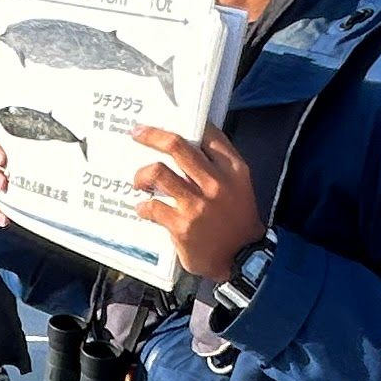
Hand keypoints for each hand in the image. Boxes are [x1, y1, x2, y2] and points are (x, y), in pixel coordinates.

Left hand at [129, 126, 260, 283]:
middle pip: (176, 145)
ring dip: (142, 175)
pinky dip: (143, 207)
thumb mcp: (238, 186)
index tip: (167, 121)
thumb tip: (186, 146)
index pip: (208, 134)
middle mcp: (215, 183)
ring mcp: (197, 205)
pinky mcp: (181, 226)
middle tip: (137, 133)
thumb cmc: (237, 219)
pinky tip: (144, 209)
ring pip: (158, 172)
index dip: (186, 123)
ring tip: (139, 182)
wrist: (243, 259)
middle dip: (151, 135)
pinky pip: (151, 207)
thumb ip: (217, 166)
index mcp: (233, 169)